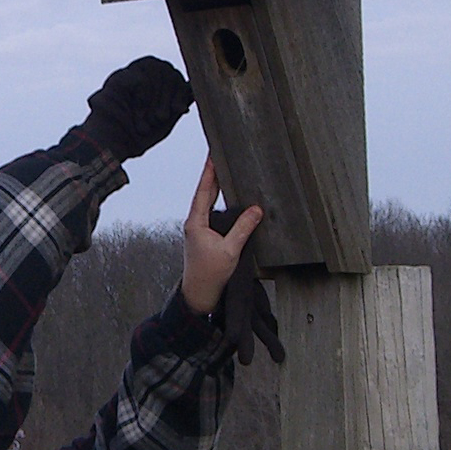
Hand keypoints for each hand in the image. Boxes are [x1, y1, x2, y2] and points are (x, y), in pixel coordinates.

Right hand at [81, 56, 193, 160]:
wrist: (113, 146)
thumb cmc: (138, 136)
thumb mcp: (165, 121)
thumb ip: (178, 103)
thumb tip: (193, 90)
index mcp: (154, 83)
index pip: (174, 74)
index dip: (180, 91)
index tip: (179, 110)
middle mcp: (142, 75)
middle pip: (167, 70)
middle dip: (168, 97)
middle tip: (160, 117)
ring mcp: (130, 74)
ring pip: (155, 70)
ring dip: (156, 99)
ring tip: (150, 119)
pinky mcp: (119, 78)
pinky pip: (141, 78)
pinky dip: (144, 98)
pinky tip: (138, 112)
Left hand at [182, 161, 284, 365]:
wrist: (198, 295)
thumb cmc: (209, 275)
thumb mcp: (230, 250)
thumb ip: (243, 228)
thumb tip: (256, 210)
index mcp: (196, 222)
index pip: (204, 190)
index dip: (209, 171)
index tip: (212, 154)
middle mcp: (194, 223)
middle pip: (204, 193)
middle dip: (212, 174)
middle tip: (218, 155)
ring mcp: (198, 230)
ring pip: (206, 203)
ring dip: (214, 187)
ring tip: (223, 170)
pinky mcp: (203, 237)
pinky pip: (210, 213)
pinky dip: (217, 202)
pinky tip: (226, 198)